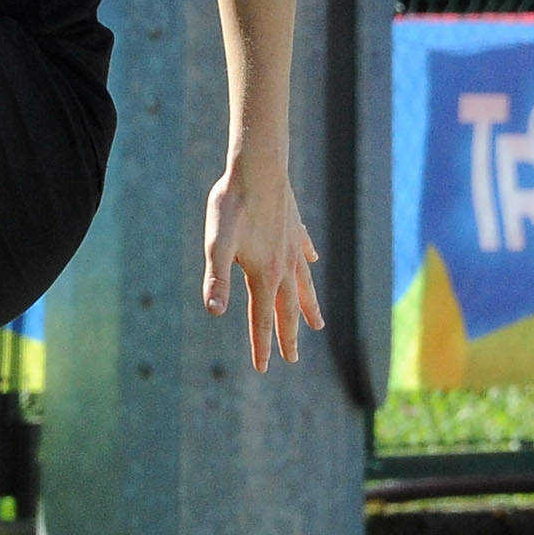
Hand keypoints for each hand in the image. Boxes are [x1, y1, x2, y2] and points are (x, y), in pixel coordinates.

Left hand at [202, 159, 324, 372]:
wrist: (258, 165)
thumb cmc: (233, 203)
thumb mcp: (217, 243)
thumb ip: (216, 278)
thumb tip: (214, 311)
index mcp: (264, 274)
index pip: (262, 319)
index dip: (262, 346)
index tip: (264, 369)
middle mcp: (284, 265)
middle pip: (287, 309)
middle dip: (288, 335)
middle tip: (293, 358)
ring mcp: (293, 246)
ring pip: (304, 285)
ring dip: (308, 307)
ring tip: (319, 325)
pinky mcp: (295, 227)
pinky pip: (305, 250)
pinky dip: (308, 261)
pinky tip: (313, 263)